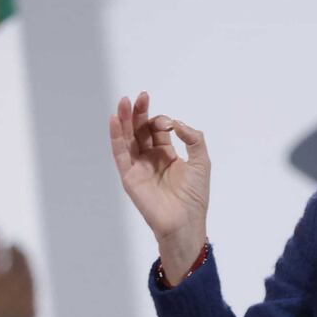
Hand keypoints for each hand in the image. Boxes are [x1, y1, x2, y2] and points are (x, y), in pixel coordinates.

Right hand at [109, 92, 209, 281]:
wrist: (185, 221)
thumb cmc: (195, 195)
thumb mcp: (201, 161)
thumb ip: (193, 138)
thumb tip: (176, 123)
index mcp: (166, 155)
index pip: (156, 130)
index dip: (161, 121)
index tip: (170, 124)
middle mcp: (149, 158)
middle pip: (139, 130)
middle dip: (139, 112)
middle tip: (140, 96)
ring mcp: (138, 166)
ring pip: (127, 138)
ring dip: (124, 119)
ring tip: (124, 101)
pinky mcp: (129, 176)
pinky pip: (119, 152)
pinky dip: (116, 136)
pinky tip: (115, 120)